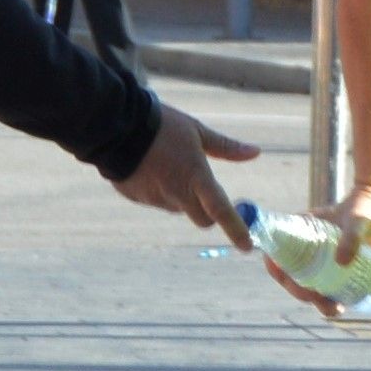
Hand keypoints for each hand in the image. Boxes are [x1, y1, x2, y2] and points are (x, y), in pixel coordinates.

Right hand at [113, 102, 260, 247]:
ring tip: (168, 166)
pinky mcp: (137, 198)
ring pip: (177, 207)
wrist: (115, 126)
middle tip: (204, 191)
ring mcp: (155, 198)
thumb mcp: (197, 131)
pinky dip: (158, 189)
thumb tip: (255, 153)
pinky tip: (150, 168)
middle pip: (201, 219)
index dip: (236, 229)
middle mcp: (176, 193)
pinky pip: (155, 200)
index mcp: (195, 176)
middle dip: (207, 212)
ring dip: (180, 196)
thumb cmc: (162, 124)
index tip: (247, 246)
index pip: (220, 210)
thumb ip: (226, 147)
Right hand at [274, 180, 370, 322]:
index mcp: (300, 230)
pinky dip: (330, 296)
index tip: (290, 282)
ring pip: (310, 282)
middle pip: (293, 274)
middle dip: (301, 291)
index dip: (278, 270)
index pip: (278, 253)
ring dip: (315, 299)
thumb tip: (341, 262)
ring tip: (333, 309)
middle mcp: (308, 245)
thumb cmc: (367, 206)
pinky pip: (328, 283)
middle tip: (317, 299)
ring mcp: (322, 255)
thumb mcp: (356, 221)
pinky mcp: (337, 263)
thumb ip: (350, 238)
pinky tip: (341, 305)